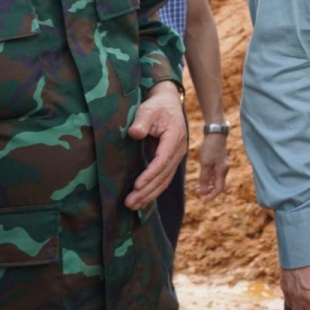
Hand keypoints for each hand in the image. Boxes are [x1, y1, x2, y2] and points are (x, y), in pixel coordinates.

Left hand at [125, 81, 186, 210]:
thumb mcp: (148, 109)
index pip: (163, 159)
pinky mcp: (171, 160)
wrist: (168, 103)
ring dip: (150, 194)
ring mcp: (177, 156)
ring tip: (133, 206)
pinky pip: (164, 178)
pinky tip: (143, 200)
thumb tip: (134, 133)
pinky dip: (154, 190)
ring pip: (165, 180)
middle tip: (130, 203)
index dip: (151, 174)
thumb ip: (142, 121)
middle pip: (164, 174)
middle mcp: (179, 149)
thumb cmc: (157, 106)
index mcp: (175, 136)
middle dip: (148, 190)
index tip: (137, 185)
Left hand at [196, 133, 229, 200]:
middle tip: (196, 192)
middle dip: (207, 190)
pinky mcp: (218, 161)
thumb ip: (204, 176)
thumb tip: (202, 188)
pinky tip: (202, 178)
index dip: (212, 196)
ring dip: (207, 184)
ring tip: (197, 187)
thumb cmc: (211, 147)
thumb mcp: (205, 163)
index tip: (204, 201)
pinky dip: (208, 178)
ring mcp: (222, 165)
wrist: (215, 133)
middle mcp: (224, 169)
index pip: (219, 188)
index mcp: (222, 171)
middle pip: (217, 185)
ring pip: (215, 179)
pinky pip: (214, 173)